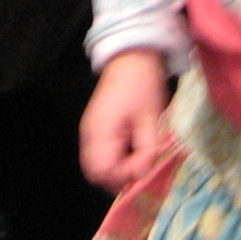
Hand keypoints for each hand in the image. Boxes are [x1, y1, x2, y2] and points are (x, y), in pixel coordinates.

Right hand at [78, 49, 169, 192]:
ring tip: (139, 164)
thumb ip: (147, 150)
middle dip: (119, 179)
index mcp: (100, 132)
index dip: (126, 176)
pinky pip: (99, 157)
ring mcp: (89, 133)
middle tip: (142, 172)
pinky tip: (131, 156)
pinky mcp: (95, 131)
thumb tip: (143, 174)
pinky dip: (113, 163)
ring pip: (96, 168)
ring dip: (116, 173)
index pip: (104, 171)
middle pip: (96, 174)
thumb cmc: (142, 85)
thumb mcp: (152, 118)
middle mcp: (89, 136)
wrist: (130, 59)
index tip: (147, 166)